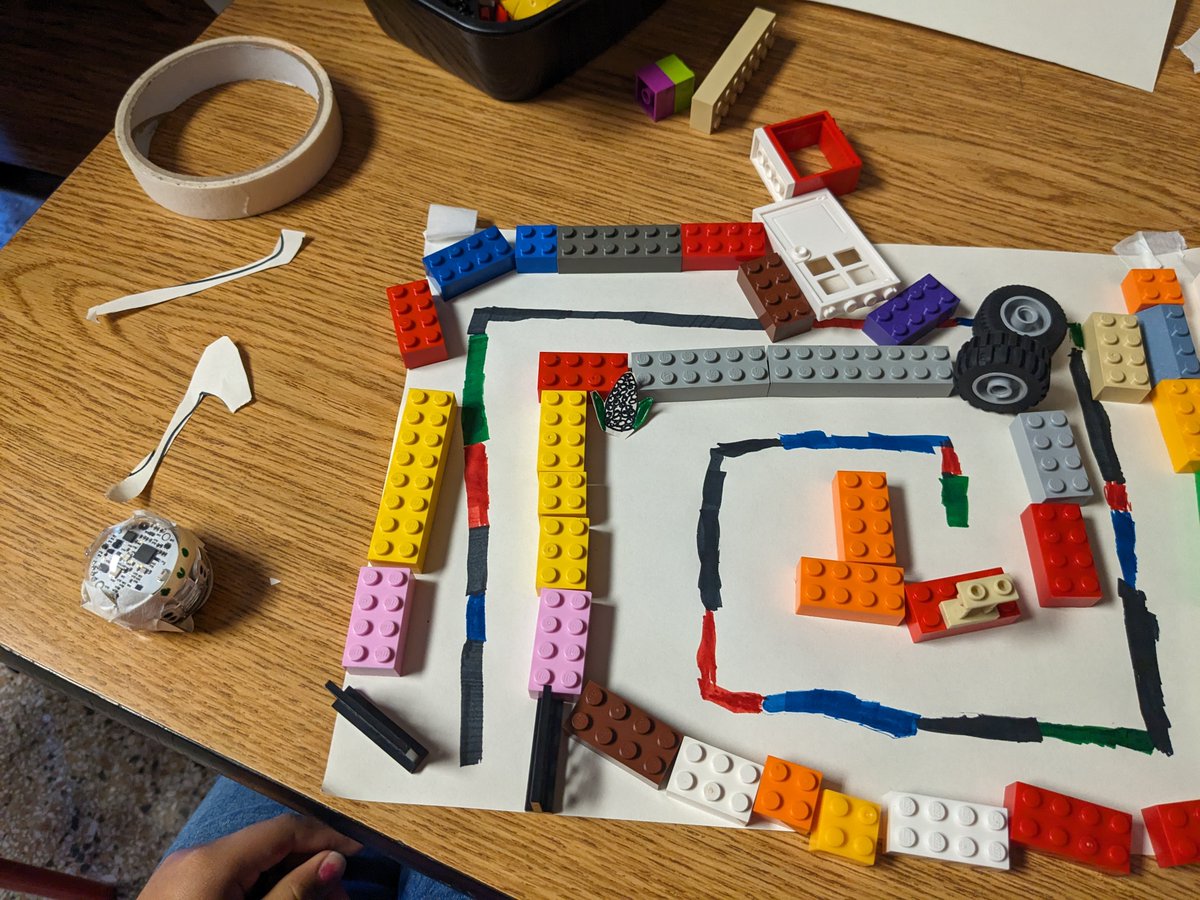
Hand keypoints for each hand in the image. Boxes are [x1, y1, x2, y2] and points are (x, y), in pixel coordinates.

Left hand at [140, 813, 362, 899]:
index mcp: (212, 860)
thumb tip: (334, 860)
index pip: (283, 829)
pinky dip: (259, 890)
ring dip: (286, 881)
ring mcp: (180, 875)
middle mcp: (194, 856)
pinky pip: (228, 880)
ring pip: (250, 864)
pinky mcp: (175, 893)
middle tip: (340, 896)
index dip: (325, 836)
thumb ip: (295, 893)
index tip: (358, 851)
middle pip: (268, 846)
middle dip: (308, 866)